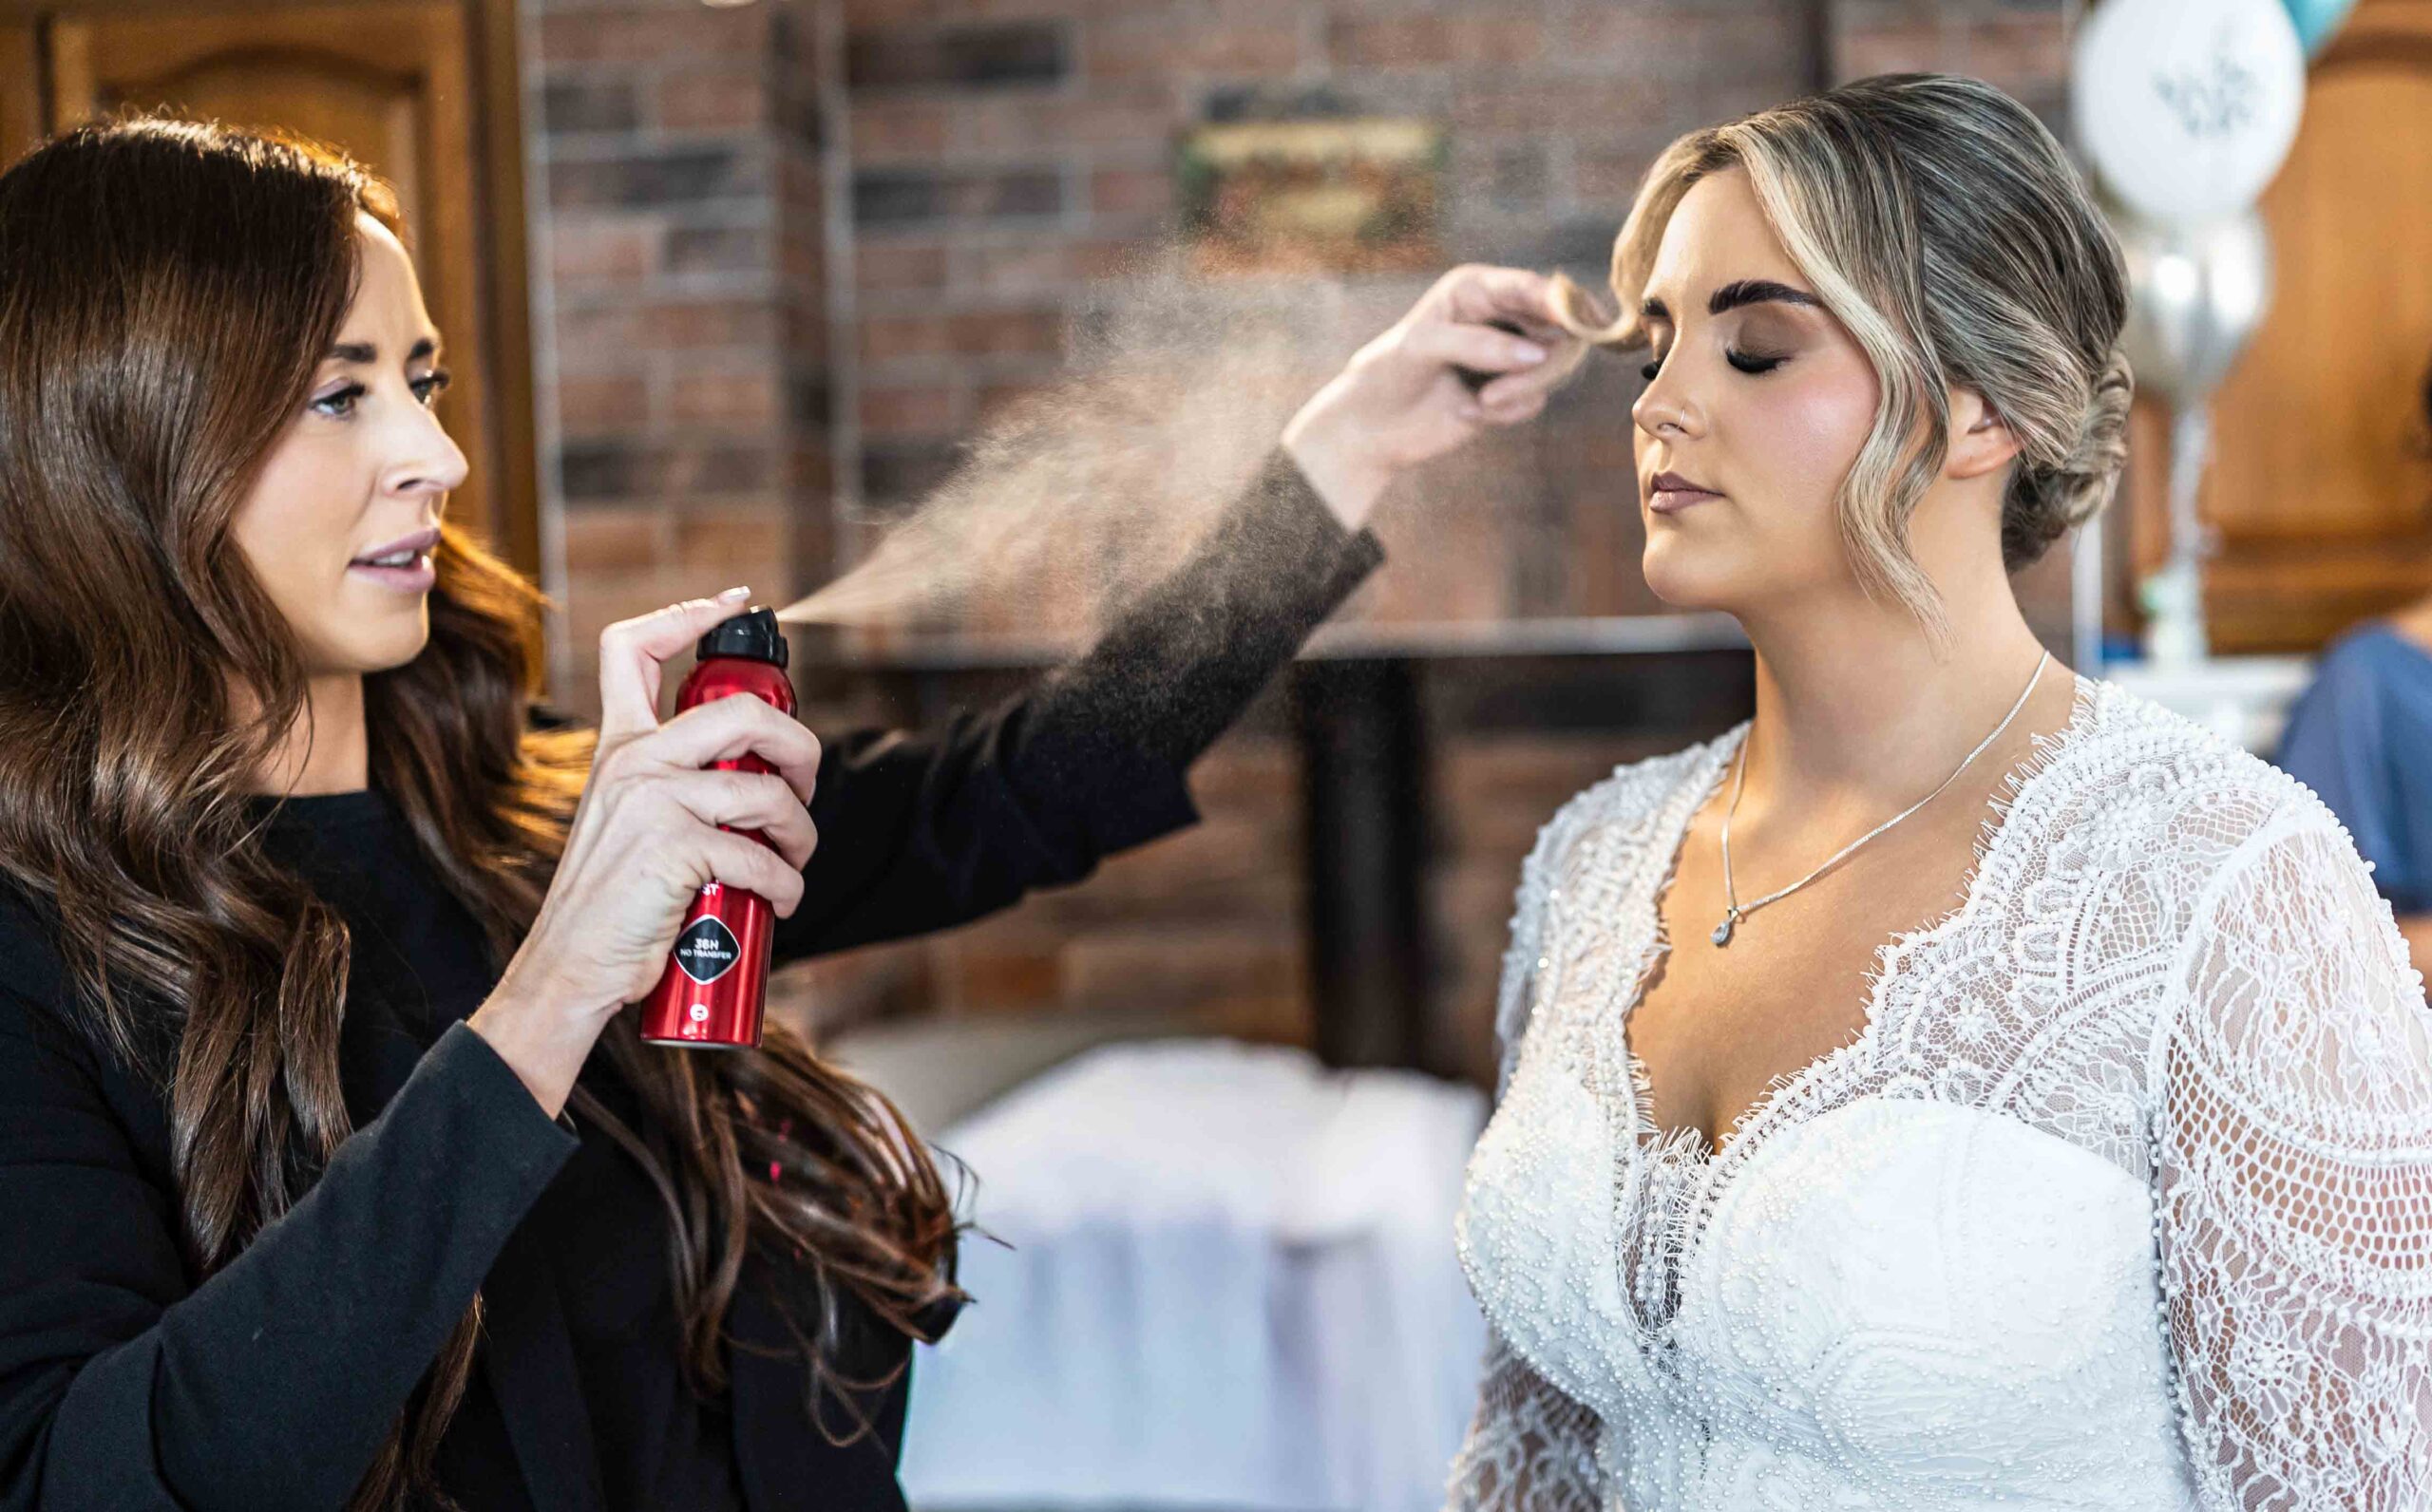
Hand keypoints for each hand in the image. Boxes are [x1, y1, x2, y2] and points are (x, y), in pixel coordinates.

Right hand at [468, 587, 822, 1114]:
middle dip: (799, 745)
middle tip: (805, 783)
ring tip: (795, 861)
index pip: (632, 647)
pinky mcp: (673, 848)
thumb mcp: (625, 822)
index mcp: (618, 746)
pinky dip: (785, 885)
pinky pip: (760, 856)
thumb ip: (667, 784)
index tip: (729, 604)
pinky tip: (779, 902)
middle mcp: (631, 761)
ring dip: (801, 833)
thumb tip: (754, 775)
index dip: (685, 614)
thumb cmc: (613, 905)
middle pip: (741, 711)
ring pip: (766, 790)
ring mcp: (652, 801)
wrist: (570, 971)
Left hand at [1280, 264, 1579, 527]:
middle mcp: (1501, 315)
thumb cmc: (1388, 373)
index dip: (1561, 304)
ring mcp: (1510, 354)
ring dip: (1521, 390)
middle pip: (1561, 329)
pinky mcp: (1511, 391)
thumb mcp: (1425, 348)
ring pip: (1555, 366)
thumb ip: (1480, 345)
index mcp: (1478, 289)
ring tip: (1481, 404)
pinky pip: (1535, 401)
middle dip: (1542, 364)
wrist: (1371, 428)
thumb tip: (1538, 353)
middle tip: (1500, 393)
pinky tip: (1467, 413)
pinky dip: (1505, 413)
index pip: (1533, 287)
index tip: (1575, 325)